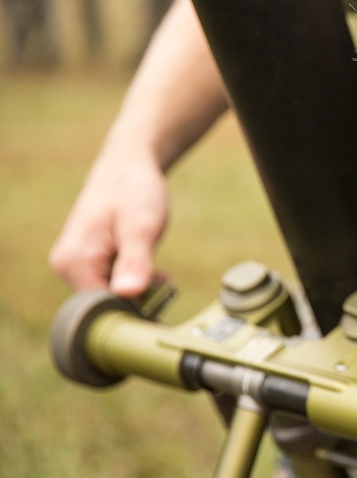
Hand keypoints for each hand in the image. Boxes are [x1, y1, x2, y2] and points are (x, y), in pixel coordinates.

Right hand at [49, 150, 168, 297]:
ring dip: (139, 292)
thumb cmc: (134, 189)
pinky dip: (134, 282)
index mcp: (74, 262)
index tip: (161, 304)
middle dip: (137, 302)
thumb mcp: (141, 225)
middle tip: (167, 286)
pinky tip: (154, 273)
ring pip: (111, 295)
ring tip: (162, 277)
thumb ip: (135, 260)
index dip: (132, 312)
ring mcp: (77, 264)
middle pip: (105, 305)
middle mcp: (68, 266)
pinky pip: (112, 284)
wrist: (129, 165)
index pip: (101, 309)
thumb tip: (129, 293)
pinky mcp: (90, 261)